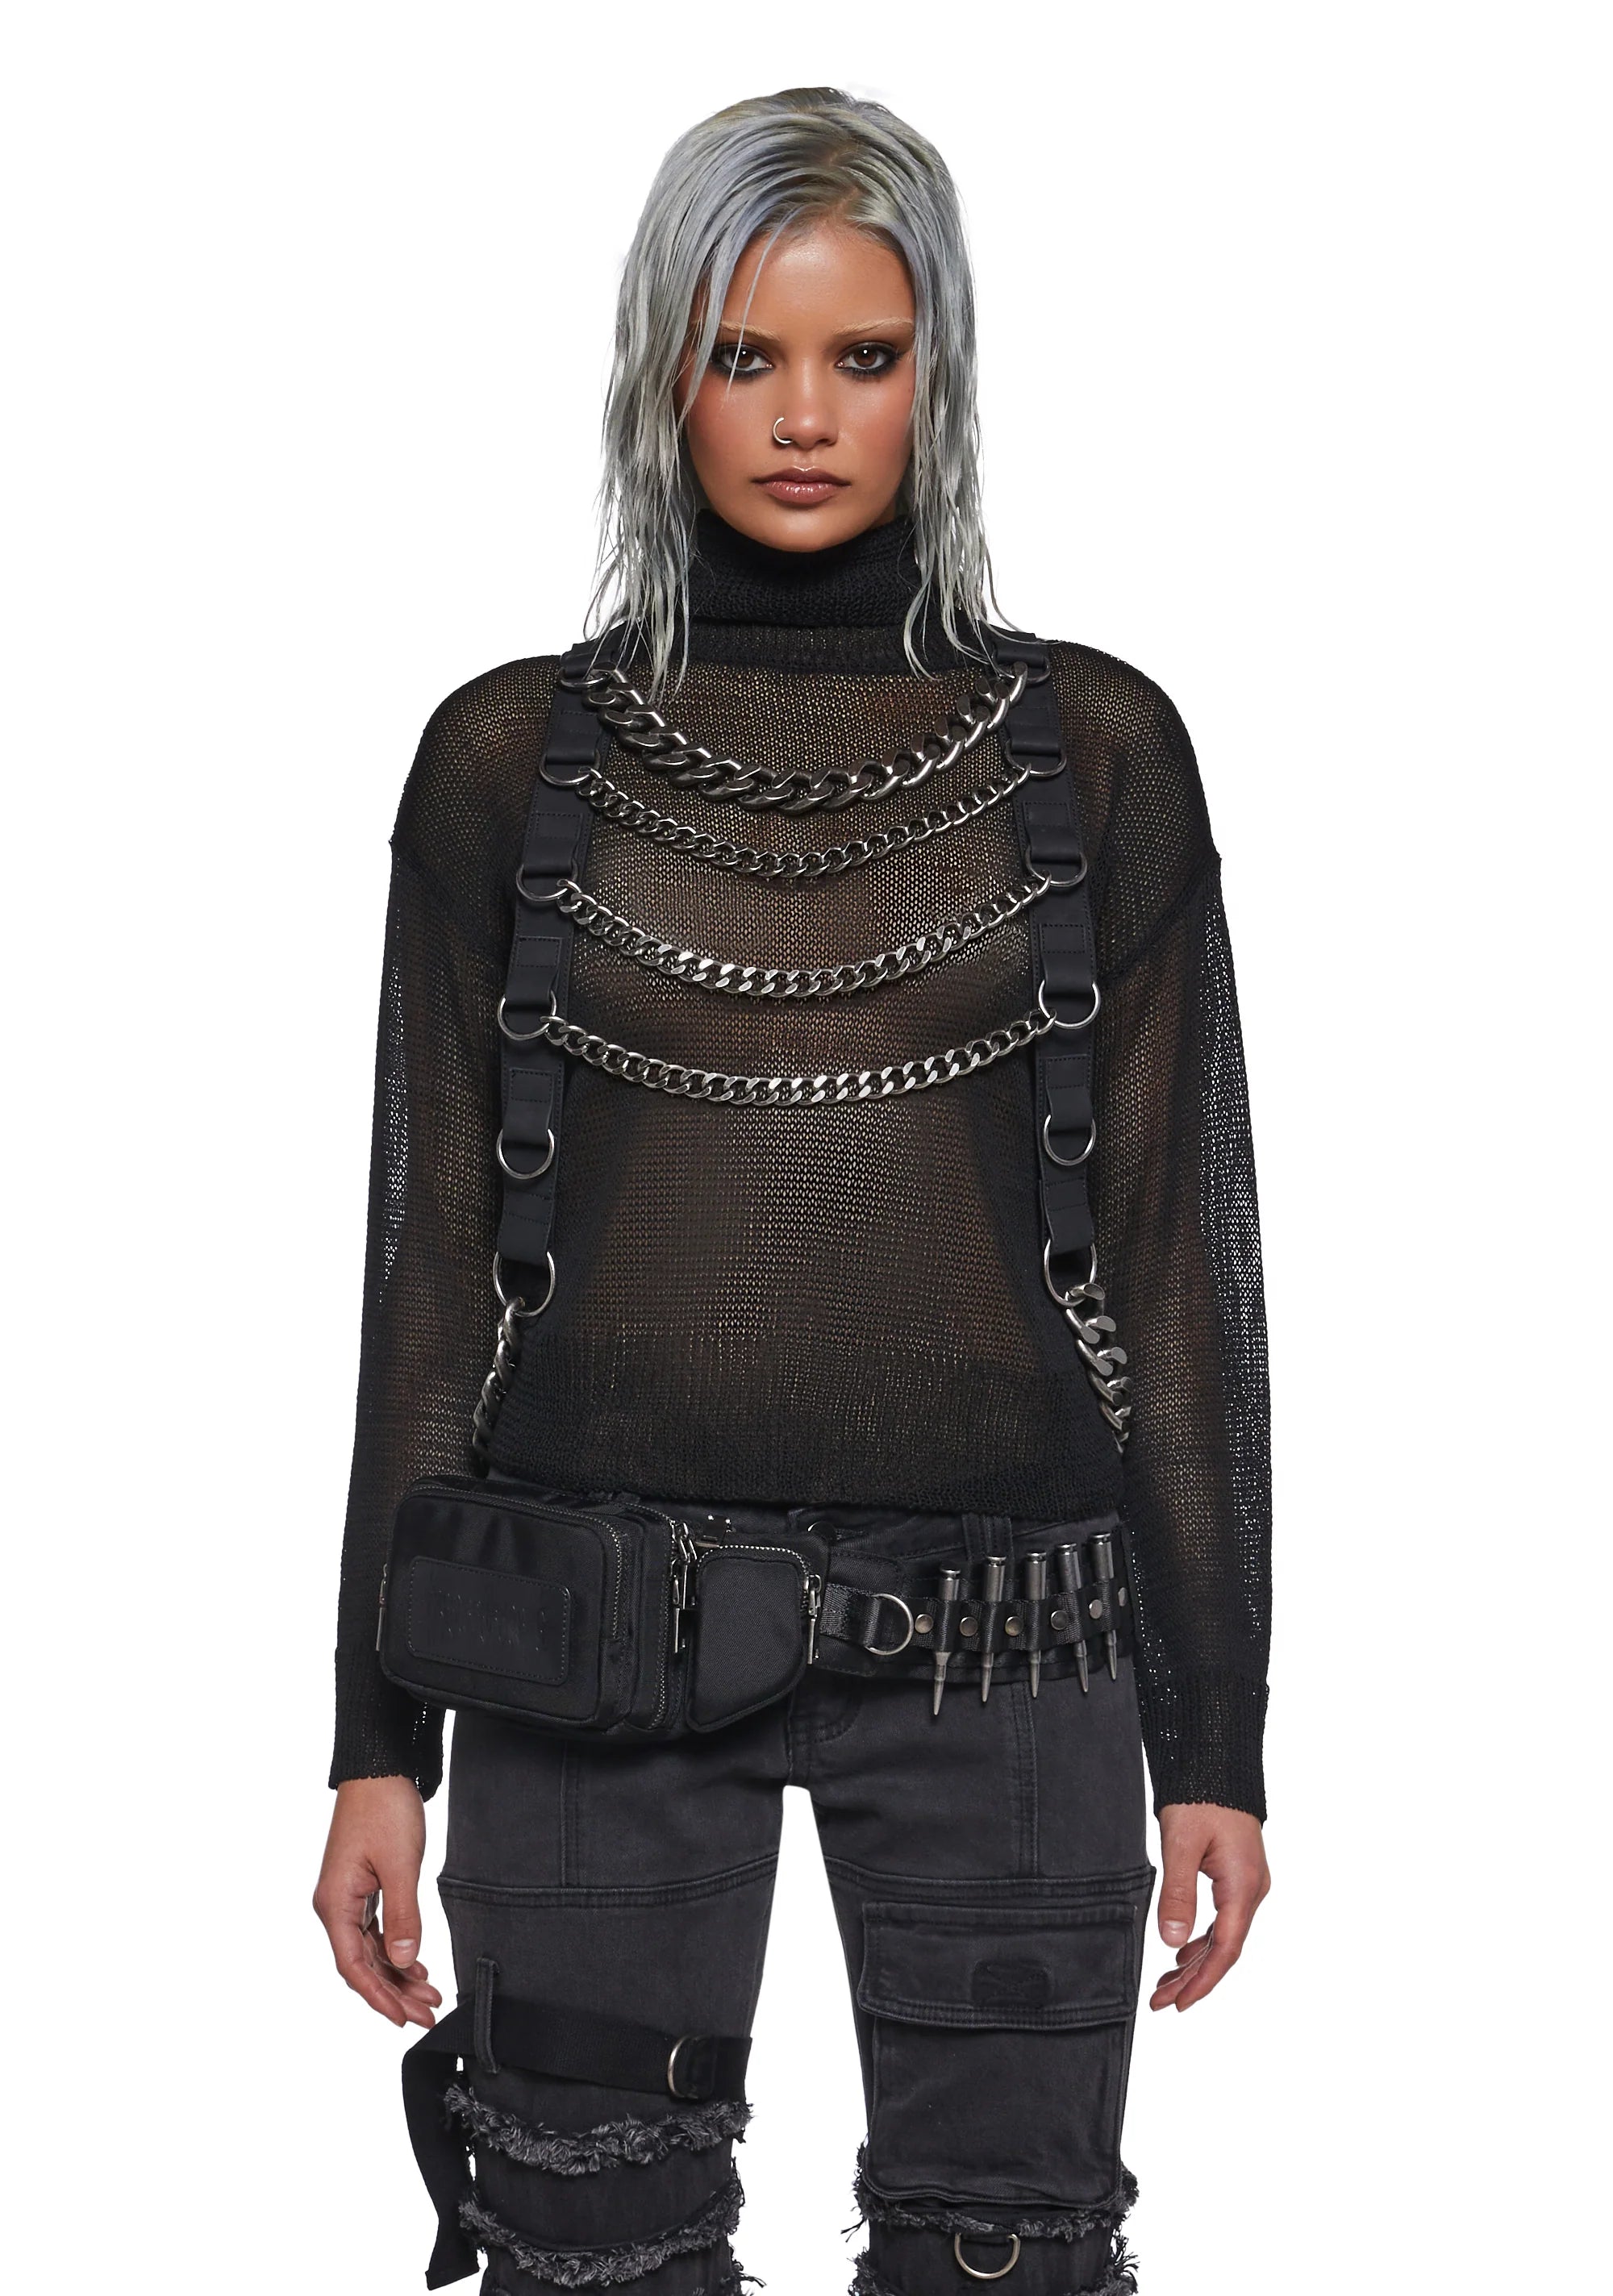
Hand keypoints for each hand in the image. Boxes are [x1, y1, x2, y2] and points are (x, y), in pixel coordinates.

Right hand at [314, 1775, 442, 2027]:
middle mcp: (335, 1906)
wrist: (379, 1770)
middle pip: (363, 1964)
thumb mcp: (400, 1865)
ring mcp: (347, 1898)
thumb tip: (402, 1962)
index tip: (403, 2019)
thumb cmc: (384, 1809)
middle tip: (428, 2012)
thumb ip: (404, 1916)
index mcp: (335, 1904)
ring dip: (398, 1974)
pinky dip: (396, 1950)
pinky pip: (376, 1931)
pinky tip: (415, 1965)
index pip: (354, 1966)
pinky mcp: (361, 1888)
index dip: (378, 1996)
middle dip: (394, 1992)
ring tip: (429, 1994)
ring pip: (371, 1950)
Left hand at [1149, 1801, 1268, 2012]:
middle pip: (1225, 1949)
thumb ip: (1178, 1893)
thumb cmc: (1201, 1797)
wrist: (1216, 1762)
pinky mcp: (1238, 1875)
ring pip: (1224, 1935)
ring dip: (1196, 1961)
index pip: (1225, 1949)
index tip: (1178, 2004)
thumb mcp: (1181, 1845)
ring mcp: (1248, 1883)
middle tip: (1161, 2001)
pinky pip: (1224, 1918)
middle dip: (1194, 1978)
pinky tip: (1182, 1950)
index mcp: (1243, 1885)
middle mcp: (1252, 1889)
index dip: (1202, 1981)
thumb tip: (1172, 1942)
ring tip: (1166, 1983)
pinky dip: (1202, 1939)